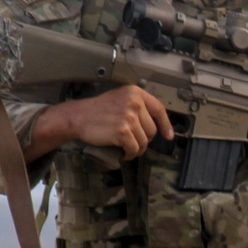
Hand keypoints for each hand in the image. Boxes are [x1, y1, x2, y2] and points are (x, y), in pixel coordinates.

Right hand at [25, 86, 173, 162]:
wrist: (78, 117)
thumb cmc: (98, 110)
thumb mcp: (120, 99)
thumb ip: (138, 106)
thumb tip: (155, 124)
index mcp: (136, 93)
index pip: (159, 109)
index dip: (166, 125)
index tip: (169, 136)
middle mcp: (135, 103)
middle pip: (152, 130)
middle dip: (144, 140)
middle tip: (132, 141)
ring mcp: (129, 117)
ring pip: (144, 142)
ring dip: (136, 149)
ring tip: (125, 147)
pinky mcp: (123, 132)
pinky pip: (134, 149)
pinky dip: (129, 154)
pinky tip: (122, 153)